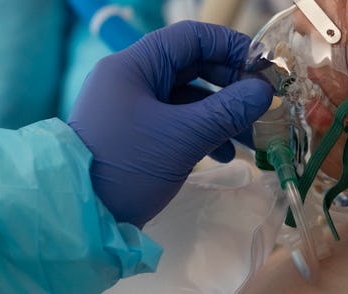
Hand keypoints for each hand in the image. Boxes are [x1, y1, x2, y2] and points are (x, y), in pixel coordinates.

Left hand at [68, 21, 272, 226]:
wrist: (83, 215)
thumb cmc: (127, 167)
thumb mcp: (181, 138)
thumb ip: (226, 111)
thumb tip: (264, 92)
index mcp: (133, 66)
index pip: (189, 38)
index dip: (230, 46)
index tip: (262, 67)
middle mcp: (131, 80)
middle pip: (190, 67)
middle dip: (229, 85)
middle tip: (260, 103)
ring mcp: (132, 107)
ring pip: (185, 98)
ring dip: (219, 114)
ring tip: (249, 136)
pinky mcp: (136, 132)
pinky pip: (175, 121)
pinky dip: (200, 132)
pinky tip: (222, 154)